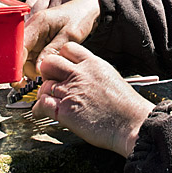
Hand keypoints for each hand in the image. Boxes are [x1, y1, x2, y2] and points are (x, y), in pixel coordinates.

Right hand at [22, 0, 100, 78]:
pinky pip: (32, 55)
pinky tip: (46, 69)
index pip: (19, 46)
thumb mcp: (69, 35)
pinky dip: (37, 64)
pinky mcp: (38, 40)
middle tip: (36, 80)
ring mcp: (35, 34)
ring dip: (32, 68)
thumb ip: (53, 51)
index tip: (18, 79)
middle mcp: (32, 28)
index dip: (17, 63)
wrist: (87, 10)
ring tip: (46, 74)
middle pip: (20, 53)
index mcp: (38, 23)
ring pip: (25, 56)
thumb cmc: (80, 17)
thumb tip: (38, 68)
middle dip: (25, 69)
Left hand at [32, 42, 153, 156]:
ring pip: (43, 85)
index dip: (61, 59)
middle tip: (51, 83)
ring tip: (50, 101)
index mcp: (93, 63)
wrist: (132, 123)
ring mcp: (70, 91)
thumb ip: (93, 74)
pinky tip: (43, 112)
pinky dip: (38, 109)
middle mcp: (79, 74)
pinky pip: (41, 104)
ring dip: (43, 94)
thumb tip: (82, 78)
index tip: (61, 69)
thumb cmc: (126, 107)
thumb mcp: (111, 77)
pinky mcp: (65, 110)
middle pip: (49, 62)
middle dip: (47, 73)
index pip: (67, 49)